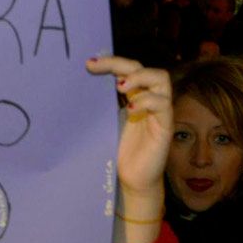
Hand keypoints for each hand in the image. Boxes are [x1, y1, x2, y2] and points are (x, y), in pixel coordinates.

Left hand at [87, 56, 172, 242]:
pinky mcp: (165, 126)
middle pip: (143, 67)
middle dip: (121, 63)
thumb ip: (100, 104)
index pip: (127, 68)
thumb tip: (76, 84)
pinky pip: (163, 104)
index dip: (111, 62)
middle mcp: (148, 99)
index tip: (88, 63)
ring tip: (120, 88)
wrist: (131, 180)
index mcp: (134, 96)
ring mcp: (160, 111)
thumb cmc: (117, 152)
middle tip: (99, 68)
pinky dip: (147, 101)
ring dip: (139, 78)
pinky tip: (131, 109)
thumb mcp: (105, 122)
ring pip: (161, 79)